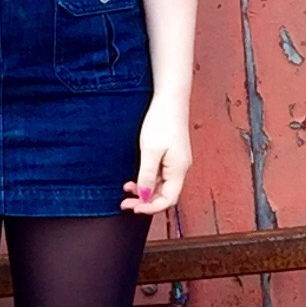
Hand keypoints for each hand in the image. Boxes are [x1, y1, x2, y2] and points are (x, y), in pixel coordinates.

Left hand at [122, 97, 190, 214]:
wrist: (170, 98)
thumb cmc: (162, 121)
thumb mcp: (150, 150)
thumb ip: (147, 175)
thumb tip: (145, 197)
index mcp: (178, 170)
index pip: (168, 200)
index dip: (150, 207)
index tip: (133, 208)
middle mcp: (180, 169)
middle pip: (164, 194)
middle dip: (145, 201)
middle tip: (125, 203)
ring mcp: (176, 161)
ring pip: (161, 185)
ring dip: (144, 190)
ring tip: (126, 189)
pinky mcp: (171, 154)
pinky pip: (160, 174)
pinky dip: (147, 179)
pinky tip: (135, 177)